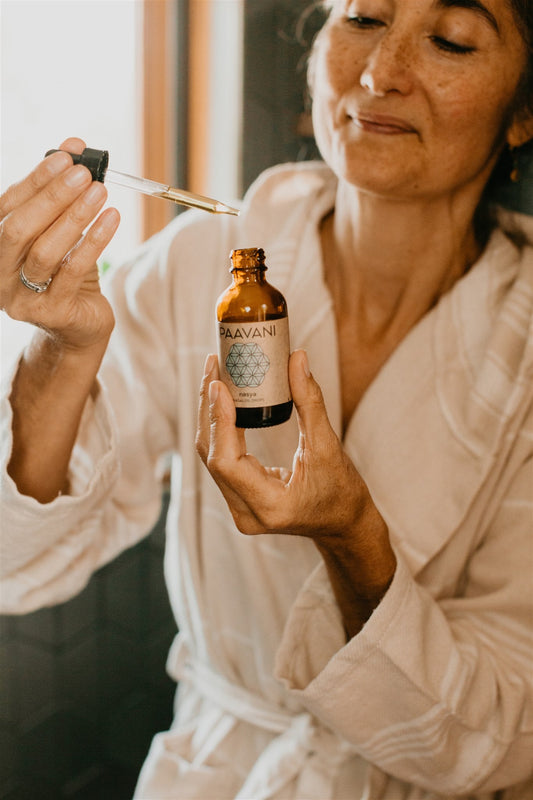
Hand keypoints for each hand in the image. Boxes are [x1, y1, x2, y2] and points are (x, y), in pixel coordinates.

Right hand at [0, 137, 119, 354]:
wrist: (81, 326)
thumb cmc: (68, 274)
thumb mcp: (62, 233)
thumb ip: (62, 195)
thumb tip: (75, 148)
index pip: (9, 207)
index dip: (36, 179)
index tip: (66, 156)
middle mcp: (0, 276)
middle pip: (19, 229)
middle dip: (51, 197)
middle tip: (83, 174)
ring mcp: (23, 299)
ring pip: (45, 252)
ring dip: (75, 217)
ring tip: (100, 192)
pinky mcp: (53, 313)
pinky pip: (73, 272)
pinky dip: (94, 241)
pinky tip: (112, 219)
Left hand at [196, 349, 395, 626]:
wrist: (345, 525)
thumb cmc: (343, 493)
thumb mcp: (329, 447)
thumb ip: (309, 402)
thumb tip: (296, 358)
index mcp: (269, 506)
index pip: (227, 460)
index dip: (219, 420)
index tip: (218, 384)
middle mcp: (246, 513)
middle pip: (212, 455)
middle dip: (209, 408)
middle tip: (214, 366)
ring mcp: (239, 510)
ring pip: (212, 457)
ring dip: (211, 415)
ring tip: (216, 376)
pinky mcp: (239, 500)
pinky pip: (220, 461)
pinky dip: (220, 429)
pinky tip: (222, 400)